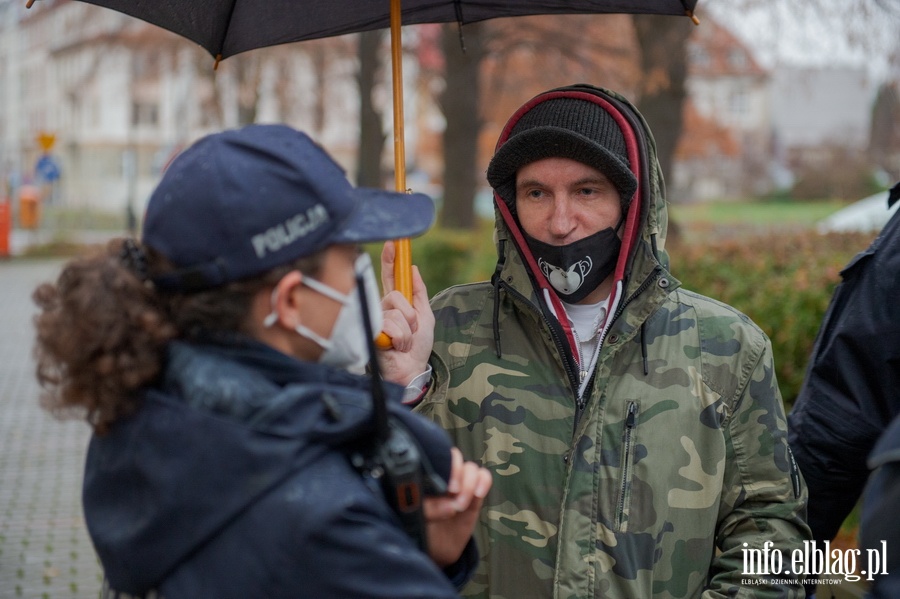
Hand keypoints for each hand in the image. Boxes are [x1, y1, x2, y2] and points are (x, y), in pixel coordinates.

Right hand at [378, 241, 434, 386]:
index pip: (391, 277)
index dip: (390, 259)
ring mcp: (376, 319)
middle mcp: (383, 308)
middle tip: (412, 330)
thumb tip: (413, 268)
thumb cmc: (417, 347)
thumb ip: (419, 293)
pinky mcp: (372, 332)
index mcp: (395, 303)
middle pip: (395, 294)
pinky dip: (401, 339)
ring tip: (404, 343)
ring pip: (396, 313)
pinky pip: (393, 326)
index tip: (393, 242)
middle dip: (409, 314)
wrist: (411, 370)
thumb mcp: (425, 316)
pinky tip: (396, 347)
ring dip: (408, 331)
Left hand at [424, 448, 491, 567]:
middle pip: (455, 458)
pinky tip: (479, 494)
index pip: (436, 456)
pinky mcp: (474, 495)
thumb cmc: (422, 530)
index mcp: (425, 476)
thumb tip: (451, 506)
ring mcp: (460, 484)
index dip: (444, 467)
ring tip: (461, 506)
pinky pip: (484, 477)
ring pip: (471, 468)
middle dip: (457, 476)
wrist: (435, 549)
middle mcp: (443, 476)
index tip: (444, 486)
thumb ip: (430, 510)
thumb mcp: (418, 519)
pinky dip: (484, 481)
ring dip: (469, 485)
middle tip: (453, 494)